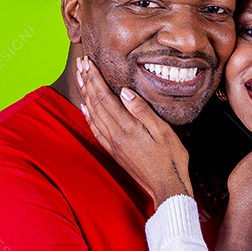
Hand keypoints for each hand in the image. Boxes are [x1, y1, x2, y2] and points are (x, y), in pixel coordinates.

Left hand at [77, 56, 191, 206]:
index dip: (95, 78)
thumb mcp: (163, 131)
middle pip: (95, 103)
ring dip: (85, 96)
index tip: (88, 62)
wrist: (167, 187)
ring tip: (80, 79)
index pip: (105, 97)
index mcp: (127, 127)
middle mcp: (115, 135)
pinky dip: (88, 117)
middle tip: (80, 64)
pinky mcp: (114, 152)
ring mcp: (113, 145)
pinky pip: (96, 130)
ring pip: (93, 115)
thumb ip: (142, 110)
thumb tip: (124, 91)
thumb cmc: (171, 159)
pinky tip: (85, 109)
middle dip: (87, 82)